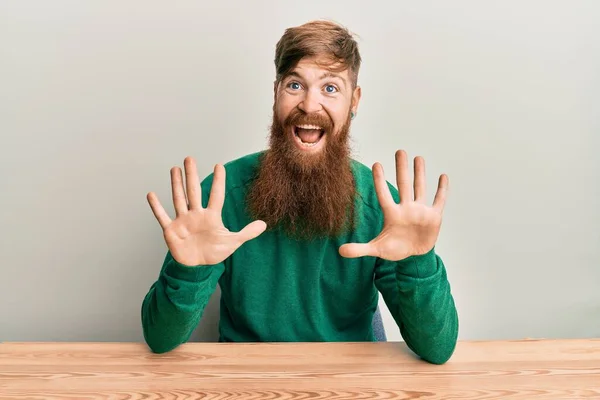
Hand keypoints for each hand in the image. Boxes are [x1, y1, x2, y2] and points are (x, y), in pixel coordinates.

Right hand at [147, 157, 266, 265]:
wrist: (198, 268)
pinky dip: (156, 207)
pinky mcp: (171, 230)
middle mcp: (196, 215)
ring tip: (175, 168)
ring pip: (179, 199)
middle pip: (193, 191)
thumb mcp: (233, 242)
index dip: (217, 181)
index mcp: (211, 216)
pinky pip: (162, 216)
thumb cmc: (214, 253)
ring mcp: (183, 221)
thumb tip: (264, 224)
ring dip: (176, 184)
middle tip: (190, 158)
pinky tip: (152, 194)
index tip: (219, 166)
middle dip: (192, 175)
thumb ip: (247, 233)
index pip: (215, 195)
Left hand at [339, 150, 447, 260]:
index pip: (384, 195)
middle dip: (402, 169)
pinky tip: (443, 176)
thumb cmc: (394, 249)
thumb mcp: (377, 249)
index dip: (380, 181)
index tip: (377, 164)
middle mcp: (406, 209)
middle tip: (400, 151)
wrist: (413, 256)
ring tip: (418, 158)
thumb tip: (340, 251)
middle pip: (404, 185)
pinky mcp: (433, 217)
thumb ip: (359, 249)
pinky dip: (442, 190)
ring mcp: (420, 211)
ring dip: (420, 174)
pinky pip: (439, 201)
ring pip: (420, 188)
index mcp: (392, 214)